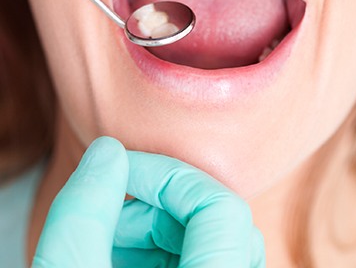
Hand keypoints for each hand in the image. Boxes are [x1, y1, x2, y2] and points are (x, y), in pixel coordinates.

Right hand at [32, 137, 264, 266]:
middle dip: (157, 198)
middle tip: (111, 209)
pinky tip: (128, 256)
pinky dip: (165, 244)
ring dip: (160, 221)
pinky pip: (205, 254)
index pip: (220, 207)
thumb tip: (108, 152)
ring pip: (214, 235)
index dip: (165, 174)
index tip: (119, 170)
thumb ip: (83, 214)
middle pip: (217, 216)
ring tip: (114, 237)